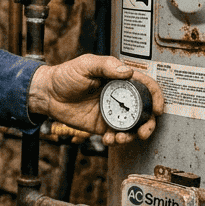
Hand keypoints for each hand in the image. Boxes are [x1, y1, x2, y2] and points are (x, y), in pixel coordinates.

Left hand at [28, 54, 163, 144]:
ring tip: (121, 138)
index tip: (157, 108)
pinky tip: (109, 140)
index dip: (156, 96)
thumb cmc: (66, 75)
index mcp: (119, 80)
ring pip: (131, 126)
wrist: (47, 94)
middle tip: (143, 131)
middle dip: (148, 124)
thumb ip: (106, 66)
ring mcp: (111, 112)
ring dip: (132, 135)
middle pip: (143, 111)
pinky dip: (116, 141)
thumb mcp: (86, 64)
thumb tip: (128, 72)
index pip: (145, 86)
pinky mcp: (101, 126)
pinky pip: (115, 135)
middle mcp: (118, 97)